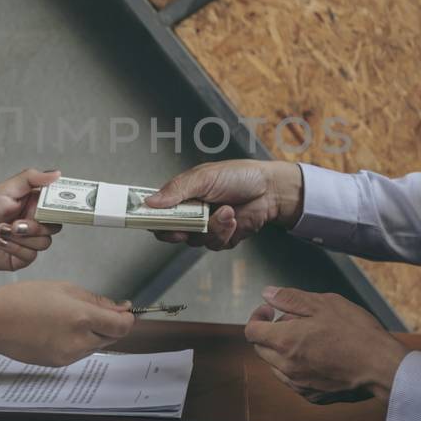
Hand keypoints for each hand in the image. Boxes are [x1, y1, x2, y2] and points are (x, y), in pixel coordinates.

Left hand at [0, 168, 63, 278]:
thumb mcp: (5, 189)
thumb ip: (31, 179)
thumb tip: (56, 173)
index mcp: (33, 203)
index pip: (57, 205)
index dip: (61, 207)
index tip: (58, 208)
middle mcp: (34, 222)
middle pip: (54, 226)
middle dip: (35, 226)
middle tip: (16, 224)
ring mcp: (29, 241)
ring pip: (45, 243)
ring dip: (20, 238)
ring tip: (0, 231)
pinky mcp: (22, 257)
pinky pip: (31, 256)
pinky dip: (14, 248)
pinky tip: (0, 243)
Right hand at [0, 281, 134, 366]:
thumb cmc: (24, 299)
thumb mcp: (63, 288)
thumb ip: (95, 300)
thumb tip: (120, 308)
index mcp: (82, 318)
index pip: (122, 326)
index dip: (127, 318)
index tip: (123, 310)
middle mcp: (79, 341)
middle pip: (111, 337)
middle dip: (108, 325)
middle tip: (91, 310)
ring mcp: (69, 356)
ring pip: (95, 345)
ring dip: (92, 333)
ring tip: (67, 318)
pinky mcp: (58, 364)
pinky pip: (78, 353)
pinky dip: (77, 342)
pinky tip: (57, 329)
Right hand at [143, 160, 302, 249]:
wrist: (270, 190)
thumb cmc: (238, 176)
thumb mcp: (203, 178)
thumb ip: (177, 190)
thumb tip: (150, 202)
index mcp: (182, 195)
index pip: (156, 211)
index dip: (150, 218)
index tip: (151, 221)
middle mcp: (190, 213)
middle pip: (169, 232)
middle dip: (177, 232)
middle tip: (183, 228)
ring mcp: (205, 227)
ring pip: (194, 241)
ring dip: (211, 228)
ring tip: (226, 211)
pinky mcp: (221, 238)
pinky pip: (213, 245)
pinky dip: (224, 232)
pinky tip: (233, 219)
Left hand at [243, 286, 404, 402]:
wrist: (383, 368)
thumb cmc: (356, 332)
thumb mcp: (324, 304)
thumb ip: (291, 299)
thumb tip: (267, 294)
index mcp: (285, 341)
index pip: (252, 331)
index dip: (257, 316)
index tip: (270, 311)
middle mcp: (286, 367)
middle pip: (261, 349)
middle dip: (269, 332)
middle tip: (294, 321)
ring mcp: (299, 385)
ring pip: (275, 367)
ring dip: (281, 351)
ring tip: (308, 339)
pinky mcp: (312, 397)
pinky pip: (293, 380)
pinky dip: (296, 368)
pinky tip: (317, 357)